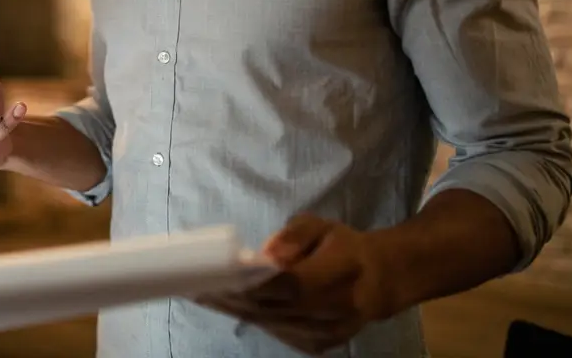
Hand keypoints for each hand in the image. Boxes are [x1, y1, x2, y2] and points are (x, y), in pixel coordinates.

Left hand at [197, 214, 396, 354]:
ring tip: (200, 293)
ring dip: (232, 309)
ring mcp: (325, 334)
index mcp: (340, 274)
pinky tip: (226, 304)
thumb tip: (265, 255)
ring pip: (268, 323)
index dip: (251, 283)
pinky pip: (275, 331)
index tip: (215, 274)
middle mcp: (334, 310)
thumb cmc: (343, 246)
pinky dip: (249, 317)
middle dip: (230, 297)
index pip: (289, 285)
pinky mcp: (317, 346)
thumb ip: (294, 236)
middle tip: (193, 283)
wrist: (378, 282)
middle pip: (272, 308)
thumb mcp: (321, 226)